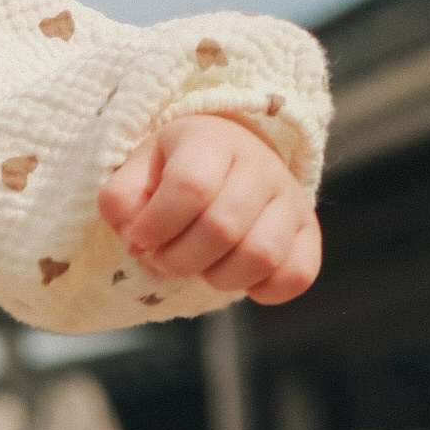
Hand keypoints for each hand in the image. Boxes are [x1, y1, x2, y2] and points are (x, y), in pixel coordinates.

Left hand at [99, 114, 319, 304]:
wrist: (226, 162)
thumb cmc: (173, 172)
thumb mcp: (135, 173)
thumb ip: (121, 201)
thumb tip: (137, 236)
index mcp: (211, 140)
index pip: (190, 187)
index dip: (156, 226)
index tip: (140, 237)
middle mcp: (260, 164)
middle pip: (222, 228)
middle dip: (179, 258)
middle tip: (166, 254)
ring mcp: (290, 198)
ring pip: (260, 256)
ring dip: (217, 277)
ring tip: (201, 263)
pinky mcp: (308, 233)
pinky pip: (297, 275)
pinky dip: (262, 290)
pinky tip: (236, 272)